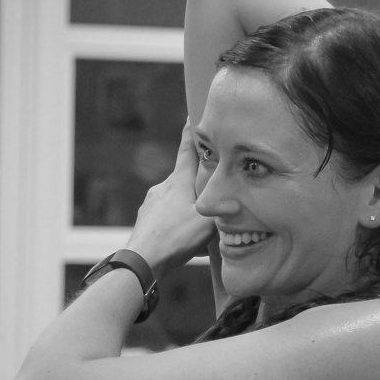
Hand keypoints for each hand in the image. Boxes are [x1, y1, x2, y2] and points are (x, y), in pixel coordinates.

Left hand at [125, 121, 215, 279]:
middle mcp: (162, 188)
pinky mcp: (146, 221)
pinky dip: (178, 225)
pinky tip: (187, 242)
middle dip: (197, 182)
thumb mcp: (208, 222)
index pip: (187, 151)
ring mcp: (151, 204)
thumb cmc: (176, 237)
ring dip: (187, 208)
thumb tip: (237, 204)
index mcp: (178, 182)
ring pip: (175, 200)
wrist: (142, 260)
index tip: (192, 119)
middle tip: (212, 189)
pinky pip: (167, 218)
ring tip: (201, 228)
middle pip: (183, 179)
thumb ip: (223, 210)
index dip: (191, 135)